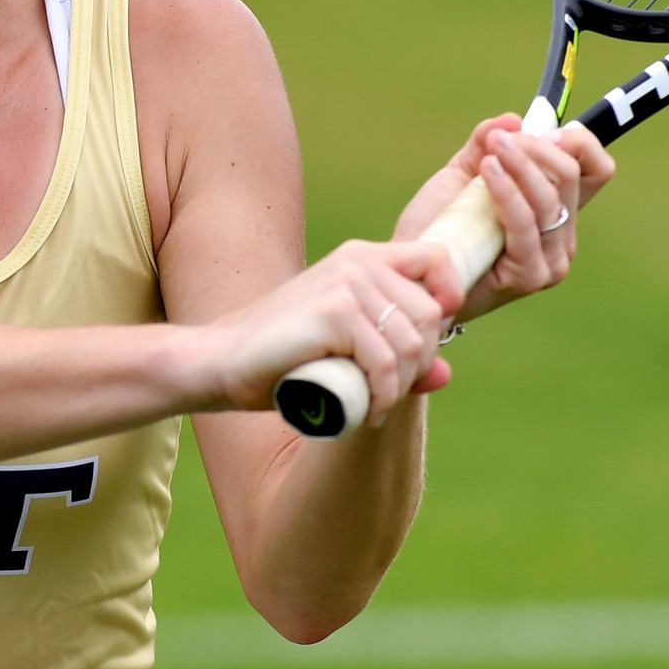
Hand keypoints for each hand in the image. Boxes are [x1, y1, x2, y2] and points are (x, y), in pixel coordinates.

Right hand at [199, 236, 462, 424]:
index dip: (447, 298)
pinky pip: (385, 363)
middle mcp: (359, 261)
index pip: (437, 259)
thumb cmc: (281, 359)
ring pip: (412, 343)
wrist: (221, 362)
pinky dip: (382, 397)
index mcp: (362, 257)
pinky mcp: (334, 311)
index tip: (427, 343)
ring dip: (400, 388)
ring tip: (374, 405)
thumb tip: (446, 373)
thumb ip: (395, 356)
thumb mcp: (346, 351)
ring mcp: (347, 283)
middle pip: (431, 313)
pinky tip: (366, 411)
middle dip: (418, 364)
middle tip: (386, 392)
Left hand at [394, 112, 614, 323]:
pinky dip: (507, 191)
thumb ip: (485, 144)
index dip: (579, 143)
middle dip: (536, 147)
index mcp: (556, 210)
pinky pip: (525, 223)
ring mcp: (550, 260)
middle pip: (572, 175)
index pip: (596, 170)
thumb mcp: (463, 175)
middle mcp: (562, 237)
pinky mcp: (531, 276)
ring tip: (491, 149)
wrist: (415, 271)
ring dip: (521, 164)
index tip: (544, 129)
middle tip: (501, 138)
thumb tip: (513, 119)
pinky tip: (488, 170)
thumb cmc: (441, 227)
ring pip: (550, 198)